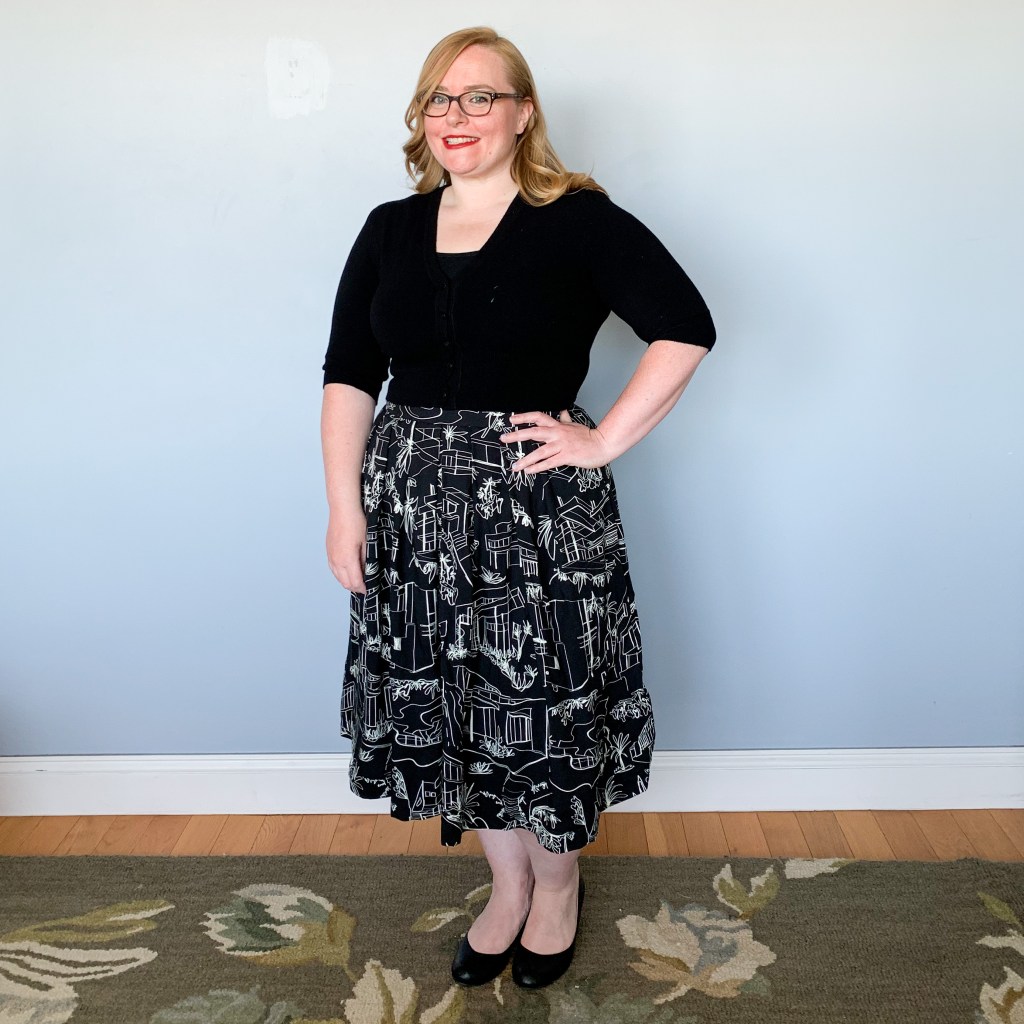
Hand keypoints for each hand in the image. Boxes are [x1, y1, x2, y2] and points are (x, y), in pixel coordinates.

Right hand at [326, 506, 366, 593]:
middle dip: (356, 587)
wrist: (343, 509)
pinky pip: (333, 569)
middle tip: (365, 587)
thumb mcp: (367, 543)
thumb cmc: (356, 523)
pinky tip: (348, 572)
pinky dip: (340, 574)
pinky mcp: (328, 551)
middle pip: (345, 583)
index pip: (355, 582)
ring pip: (338, 578)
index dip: (363, 588)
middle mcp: (337, 561)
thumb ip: (366, 560)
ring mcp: (331, 556)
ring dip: (347, 582)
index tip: (370, 590)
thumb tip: (368, 573)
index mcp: (347, 560)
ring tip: (358, 580)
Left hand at [498, 409, 613, 472]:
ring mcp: (561, 445)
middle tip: (503, 438)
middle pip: (533, 432)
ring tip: (514, 466)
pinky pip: (549, 463)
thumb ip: (566, 419)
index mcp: (558, 425)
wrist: (603, 444)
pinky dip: (537, 467)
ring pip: (539, 452)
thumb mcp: (575, 425)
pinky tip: (528, 471)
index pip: (538, 417)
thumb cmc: (589, 436)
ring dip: (525, 460)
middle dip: (517, 435)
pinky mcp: (567, 456)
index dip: (524, 417)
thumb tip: (563, 410)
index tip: (511, 419)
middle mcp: (557, 433)